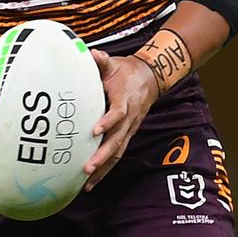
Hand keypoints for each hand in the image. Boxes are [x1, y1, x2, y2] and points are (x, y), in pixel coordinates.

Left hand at [82, 50, 158, 189]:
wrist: (150, 78)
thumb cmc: (126, 71)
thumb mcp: (114, 63)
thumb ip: (101, 61)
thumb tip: (91, 53)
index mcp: (125, 100)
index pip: (118, 113)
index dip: (108, 122)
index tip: (95, 130)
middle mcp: (129, 119)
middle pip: (117, 141)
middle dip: (102, 156)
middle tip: (87, 168)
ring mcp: (129, 129)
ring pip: (118, 152)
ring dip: (104, 168)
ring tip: (88, 183)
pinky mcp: (127, 135)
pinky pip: (117, 155)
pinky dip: (106, 169)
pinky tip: (92, 182)